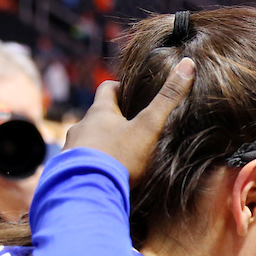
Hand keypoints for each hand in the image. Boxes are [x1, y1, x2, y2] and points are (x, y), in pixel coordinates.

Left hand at [65, 58, 194, 181]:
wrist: (87, 191)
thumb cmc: (119, 155)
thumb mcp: (148, 127)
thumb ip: (167, 100)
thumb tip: (187, 64)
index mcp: (99, 112)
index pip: (107, 89)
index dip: (120, 88)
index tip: (131, 92)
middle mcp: (81, 127)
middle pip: (97, 117)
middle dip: (112, 121)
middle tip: (131, 128)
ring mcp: (72, 149)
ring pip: (88, 141)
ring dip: (101, 145)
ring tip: (119, 156)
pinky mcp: (68, 171)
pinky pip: (81, 164)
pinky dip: (93, 166)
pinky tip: (104, 176)